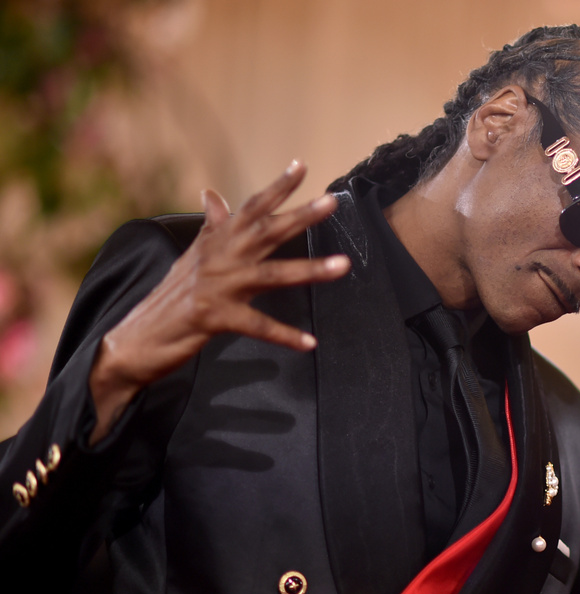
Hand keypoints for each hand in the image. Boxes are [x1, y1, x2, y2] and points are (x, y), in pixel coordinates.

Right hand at [88, 160, 348, 443]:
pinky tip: (309, 343)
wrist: (138, 337)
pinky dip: (284, 335)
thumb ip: (211, 226)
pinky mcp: (215, 318)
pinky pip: (258, 326)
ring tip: (343, 265)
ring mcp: (217, 287)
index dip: (277, 187)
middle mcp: (219, 258)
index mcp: (217, 242)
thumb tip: (212, 194)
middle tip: (332, 202)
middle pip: (266, 232)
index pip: (250, 208)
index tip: (302, 166)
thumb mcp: (192, 256)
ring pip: (272, 274)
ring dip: (310, 270)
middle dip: (301, 216)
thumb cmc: (171, 296)